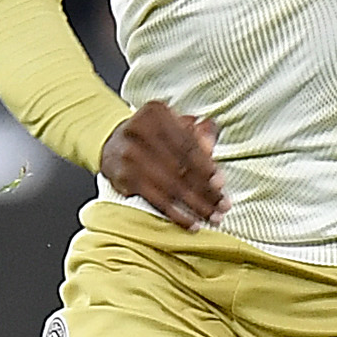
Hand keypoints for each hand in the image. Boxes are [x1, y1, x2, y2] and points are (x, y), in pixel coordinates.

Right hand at [101, 99, 223, 227]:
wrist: (113, 144)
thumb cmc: (153, 136)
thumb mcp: (173, 125)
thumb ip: (197, 133)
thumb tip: (212, 145)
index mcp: (156, 113)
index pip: (187, 144)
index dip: (207, 166)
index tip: (221, 184)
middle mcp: (139, 130)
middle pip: (180, 166)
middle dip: (206, 190)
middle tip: (223, 206)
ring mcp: (129, 154)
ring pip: (171, 186)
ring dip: (195, 206)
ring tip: (212, 217)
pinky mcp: (124, 177)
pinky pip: (156, 200)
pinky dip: (177, 214)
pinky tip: (192, 224)